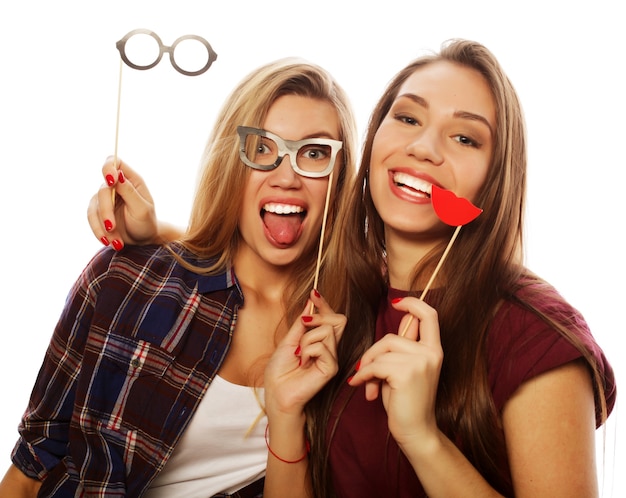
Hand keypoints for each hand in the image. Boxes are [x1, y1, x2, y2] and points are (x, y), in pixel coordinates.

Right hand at [87, 157, 157, 248]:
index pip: (115, 162)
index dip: (108, 167)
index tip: (110, 180)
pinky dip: (99, 231)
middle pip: (102, 190)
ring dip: (102, 226)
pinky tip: (110, 242)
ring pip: (94, 206)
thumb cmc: (146, 223)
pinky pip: (91, 218)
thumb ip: (129, 192)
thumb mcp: (142, 209)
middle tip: (112, 227)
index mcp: (132, 180)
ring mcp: (106, 198)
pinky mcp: (98, 210)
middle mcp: (117, 186)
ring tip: (115, 242)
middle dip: (106, 210)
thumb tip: (117, 174)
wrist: (142, 240)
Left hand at [264, 290, 344, 418]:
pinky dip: (308, 351)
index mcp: (320, 340)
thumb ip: (301, 323)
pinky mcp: (331, 367)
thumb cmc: (280, 371)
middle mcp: (330, 347)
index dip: (325, 304)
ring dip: (306, 339)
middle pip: (339, 319)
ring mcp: (332, 357)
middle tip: (303, 326)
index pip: (332, 317)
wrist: (276, 392)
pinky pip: (322, 347)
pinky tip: (303, 363)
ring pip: (327, 330)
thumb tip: (310, 302)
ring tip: (299, 354)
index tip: (314, 293)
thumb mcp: (288, 340)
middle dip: (320, 316)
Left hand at [348, 297, 442, 446]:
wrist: (415, 432)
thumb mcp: (405, 369)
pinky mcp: (407, 373)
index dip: (413, 303)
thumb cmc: (406, 402)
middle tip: (365, 372)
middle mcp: (431, 353)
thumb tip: (396, 325)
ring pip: (382, 352)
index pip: (429, 315)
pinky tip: (361, 386)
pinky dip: (364, 375)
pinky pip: (376, 366)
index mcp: (434, 350)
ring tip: (366, 385)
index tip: (396, 303)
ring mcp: (421, 362)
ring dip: (368, 368)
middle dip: (372, 354)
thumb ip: (401, 348)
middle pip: (391, 337)